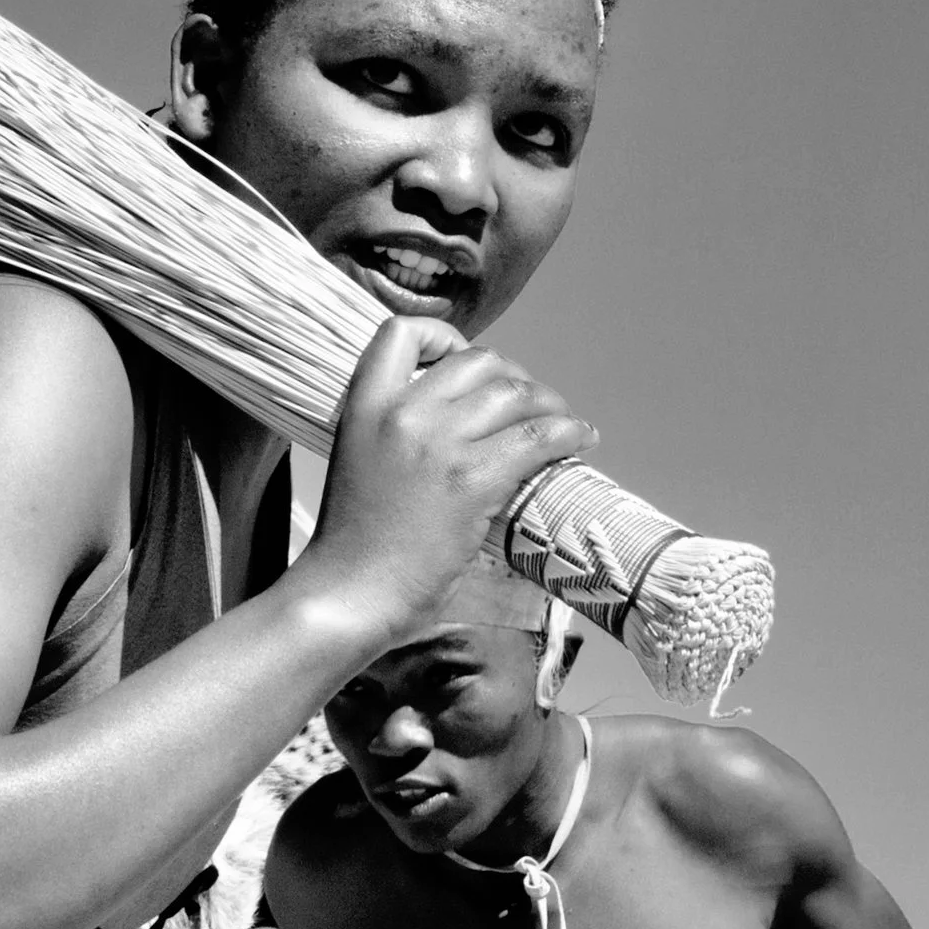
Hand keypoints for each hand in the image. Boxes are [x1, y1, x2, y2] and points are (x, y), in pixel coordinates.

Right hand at [298, 315, 597, 659]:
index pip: (401, 332)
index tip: (462, 363)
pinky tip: (580, 441)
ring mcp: (439, 445)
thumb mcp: (357, 465)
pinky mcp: (472, 481)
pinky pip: (539, 435)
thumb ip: (394, 435)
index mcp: (365, 408)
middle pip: (477, 360)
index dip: (442, 337)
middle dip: (511, 378)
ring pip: (514, 392)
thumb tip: (454, 426)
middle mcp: (402, 415)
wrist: (347, 597)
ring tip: (561, 424)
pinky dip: (569, 433)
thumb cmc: (352, 549)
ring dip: (547, 404)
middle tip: (526, 408)